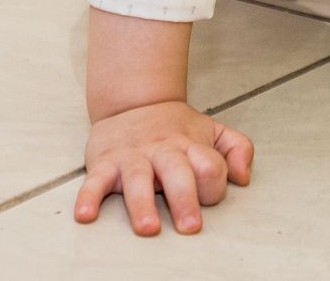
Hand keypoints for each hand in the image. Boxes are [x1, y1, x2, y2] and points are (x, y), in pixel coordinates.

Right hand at [73, 100, 253, 235]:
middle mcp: (163, 151)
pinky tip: (85, 215)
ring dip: (141, 205)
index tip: (208, 199)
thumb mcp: (213, 130)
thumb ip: (237, 149)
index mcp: (191, 146)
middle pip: (177, 173)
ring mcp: (132, 157)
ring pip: (138, 180)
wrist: (134, 101)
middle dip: (185, 200)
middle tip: (190, 226)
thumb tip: (243, 178)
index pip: (210, 166)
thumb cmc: (176, 127)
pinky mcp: (104, 162)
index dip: (213, 185)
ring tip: (148, 228)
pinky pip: (94, 180)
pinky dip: (88, 197)